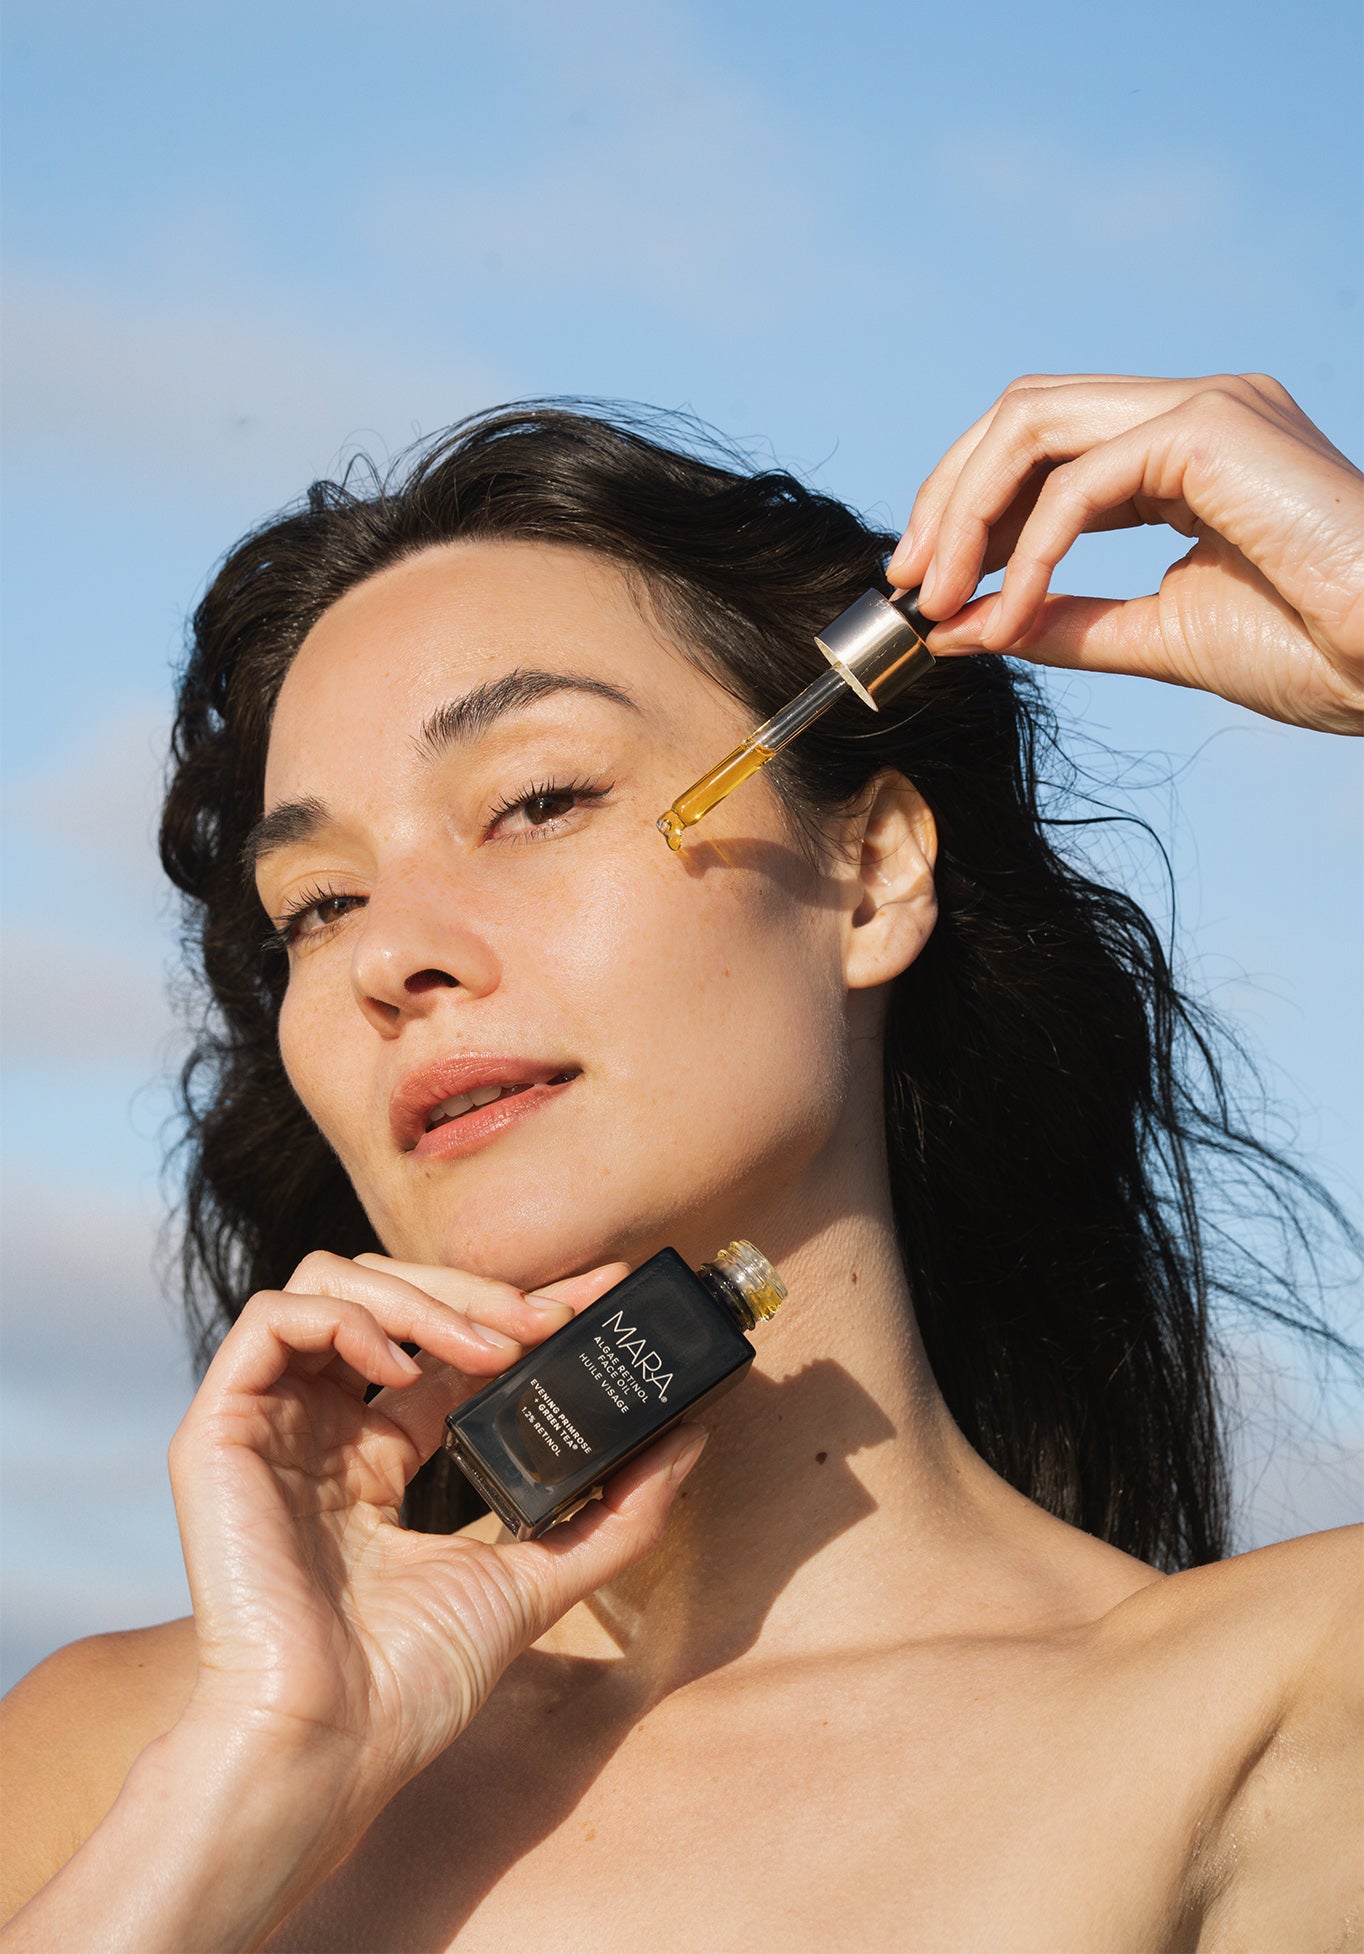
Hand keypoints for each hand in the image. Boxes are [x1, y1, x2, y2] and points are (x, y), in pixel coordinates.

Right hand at [168, 1251, 703, 1823]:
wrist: (331, 1746)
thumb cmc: (412, 1684)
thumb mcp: (535, 1579)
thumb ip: (616, 1514)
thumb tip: (690, 1440)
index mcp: (379, 1457)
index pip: (447, 1346)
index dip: (516, 1303)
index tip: (595, 1290)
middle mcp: (323, 1427)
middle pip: (389, 1293)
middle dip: (477, 1291)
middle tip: (545, 1319)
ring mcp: (269, 1424)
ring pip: (327, 1284)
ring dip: (419, 1297)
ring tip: (484, 1351)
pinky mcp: (219, 1430)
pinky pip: (268, 1319)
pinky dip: (344, 1320)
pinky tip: (399, 1369)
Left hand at [888, 373, 1363, 733]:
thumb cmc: (1316, 650)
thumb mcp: (1157, 637)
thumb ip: (1061, 623)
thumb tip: (961, 627)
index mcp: (1186, 451)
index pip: (1044, 446)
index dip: (969, 508)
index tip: (924, 587)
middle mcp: (1193, 411)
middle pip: (1022, 415)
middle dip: (947, 498)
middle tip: (906, 587)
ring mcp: (1205, 406)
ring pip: (1033, 422)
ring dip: (966, 511)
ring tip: (936, 597)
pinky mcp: (1211, 427)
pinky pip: (1078, 481)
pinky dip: (1029, 549)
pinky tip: (1014, 609)